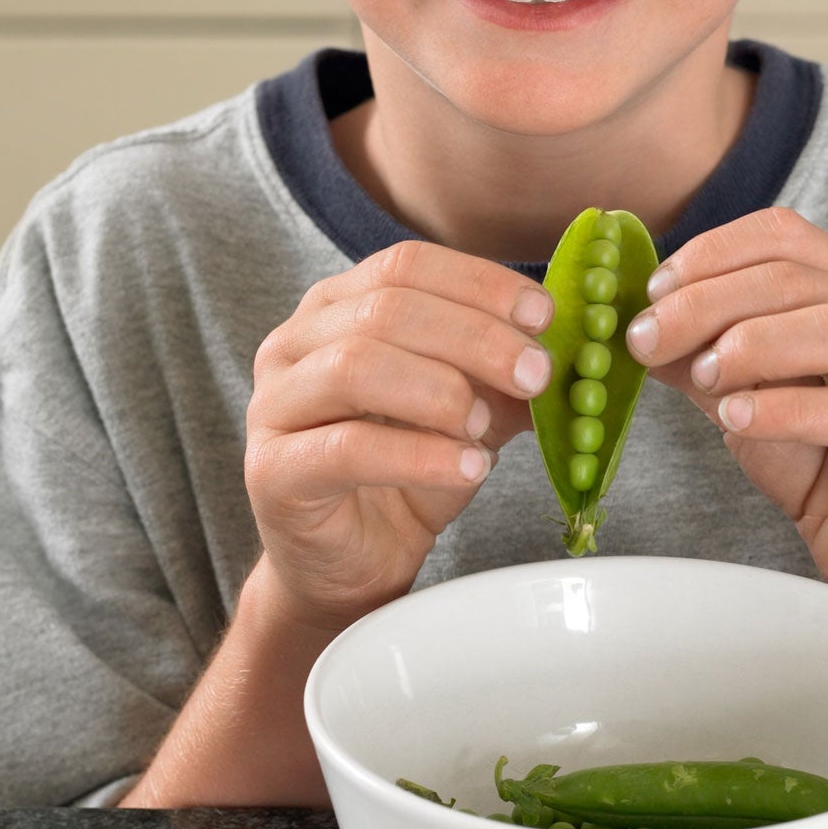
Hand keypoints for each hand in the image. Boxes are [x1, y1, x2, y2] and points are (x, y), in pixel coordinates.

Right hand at [245, 241, 553, 632]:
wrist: (353, 564)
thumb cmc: (405, 473)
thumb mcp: (468, 409)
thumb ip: (500, 373)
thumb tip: (556, 345)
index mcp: (337, 306)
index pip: (406, 264)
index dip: (479, 283)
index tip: (543, 315)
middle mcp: (293, 342)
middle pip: (386, 307)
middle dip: (475, 337)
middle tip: (535, 374)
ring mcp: (273, 404)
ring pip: (357, 366)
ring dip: (441, 392)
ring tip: (487, 428)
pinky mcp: (271, 471)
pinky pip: (347, 447)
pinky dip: (420, 455)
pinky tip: (467, 468)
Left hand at [623, 205, 827, 615]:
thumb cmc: (818, 466)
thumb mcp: (741, 399)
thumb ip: (700, 358)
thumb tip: (641, 325)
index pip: (784, 235)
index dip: (712, 253)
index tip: (653, 292)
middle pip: (798, 277)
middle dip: (709, 302)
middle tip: (648, 337)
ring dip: (753, 343)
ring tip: (699, 375)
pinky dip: (787, 408)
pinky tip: (736, 419)